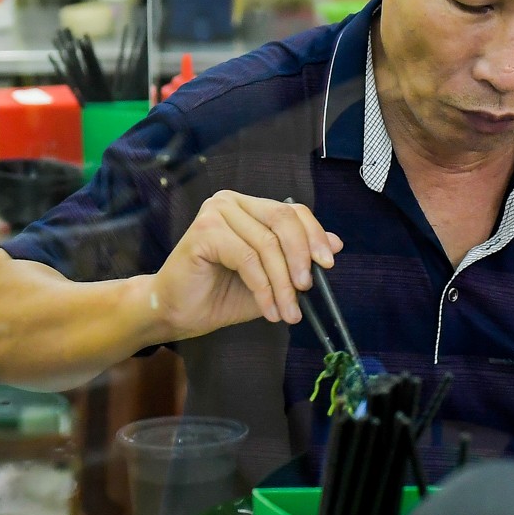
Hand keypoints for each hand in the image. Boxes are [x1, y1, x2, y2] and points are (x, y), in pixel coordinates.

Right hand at [150, 192, 342, 340]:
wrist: (177, 313)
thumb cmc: (220, 294)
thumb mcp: (271, 279)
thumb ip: (298, 260)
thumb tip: (336, 244)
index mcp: (249, 207)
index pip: (292, 211)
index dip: (314, 235)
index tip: (328, 264)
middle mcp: (232, 202)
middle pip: (284, 220)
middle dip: (301, 258)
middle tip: (307, 290)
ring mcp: (216, 212)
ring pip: (267, 244)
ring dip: (283, 284)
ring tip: (287, 312)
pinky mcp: (204, 231)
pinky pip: (248, 258)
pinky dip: (263, 287)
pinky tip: (268, 309)